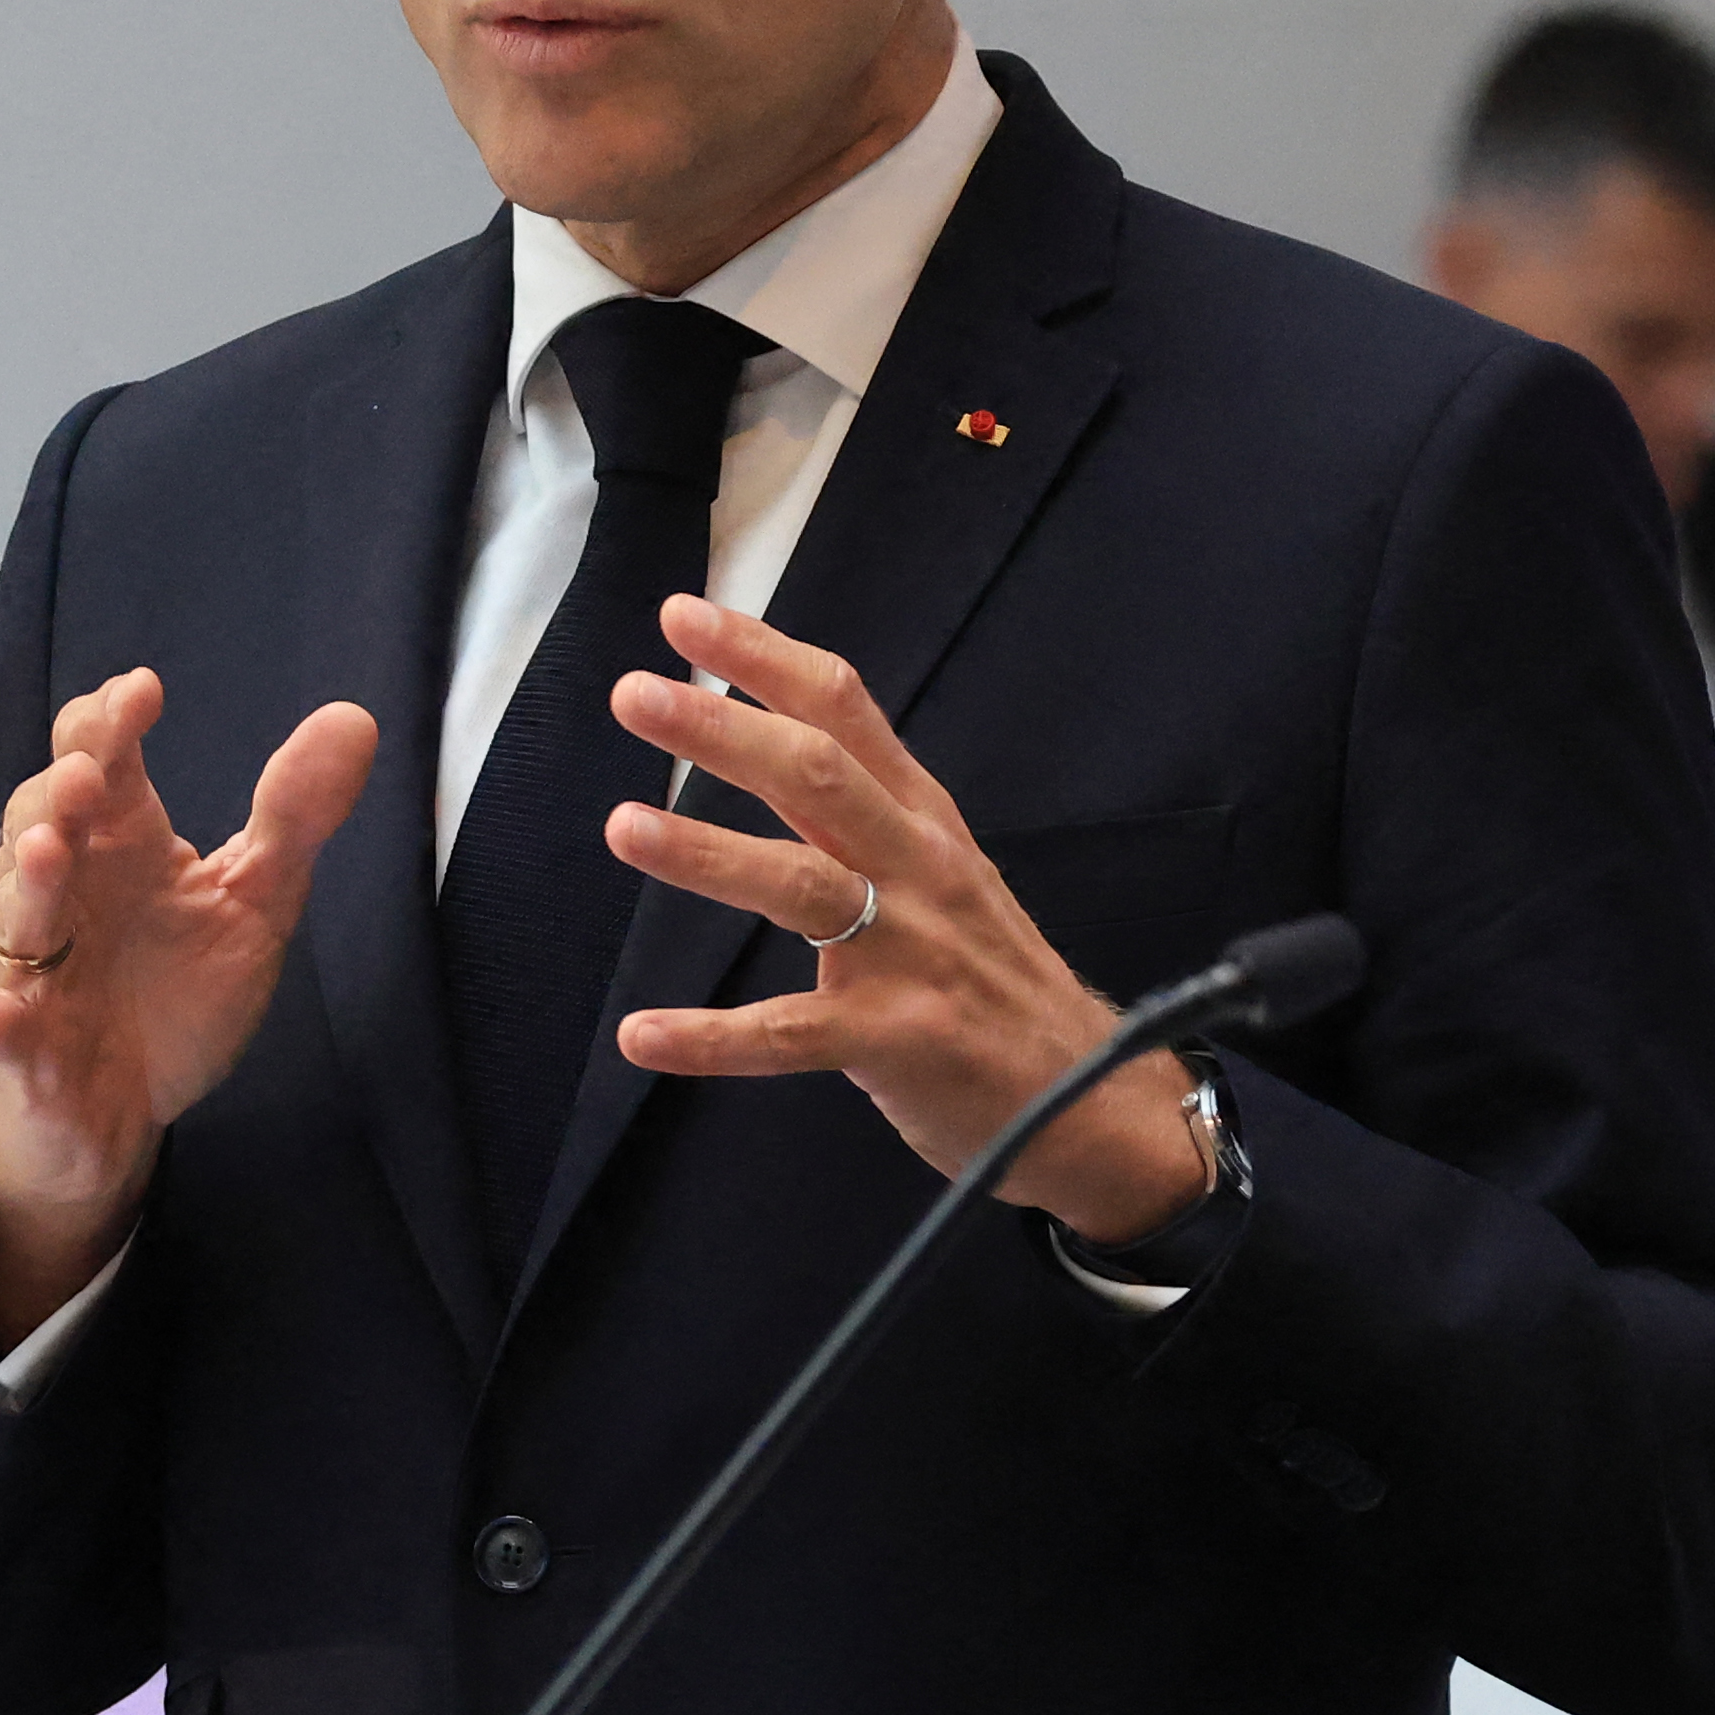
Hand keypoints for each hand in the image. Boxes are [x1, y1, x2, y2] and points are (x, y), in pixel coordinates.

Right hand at [0, 669, 383, 1339]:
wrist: (120, 1119)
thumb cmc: (174, 998)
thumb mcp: (252, 904)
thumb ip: (294, 818)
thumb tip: (354, 718)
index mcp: (116, 846)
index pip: (97, 761)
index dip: (106, 724)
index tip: (143, 693)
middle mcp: (63, 893)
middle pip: (40, 821)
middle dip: (58, 793)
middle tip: (90, 771)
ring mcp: (33, 970)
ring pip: (15, 913)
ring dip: (27, 883)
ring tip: (50, 852)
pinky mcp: (17, 1052)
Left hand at [594, 598, 1207, 1243]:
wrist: (1091, 1097)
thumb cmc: (991, 980)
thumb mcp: (944, 871)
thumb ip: (868, 814)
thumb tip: (775, 748)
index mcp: (922, 819)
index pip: (842, 711)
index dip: (762, 657)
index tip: (683, 617)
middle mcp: (917, 869)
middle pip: (818, 775)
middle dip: (724, 730)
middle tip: (636, 694)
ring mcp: (909, 954)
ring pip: (801, 886)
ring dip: (707, 852)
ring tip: (624, 826)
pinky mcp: (897, 1040)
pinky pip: (789, 1035)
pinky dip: (711, 1039)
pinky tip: (640, 1036)